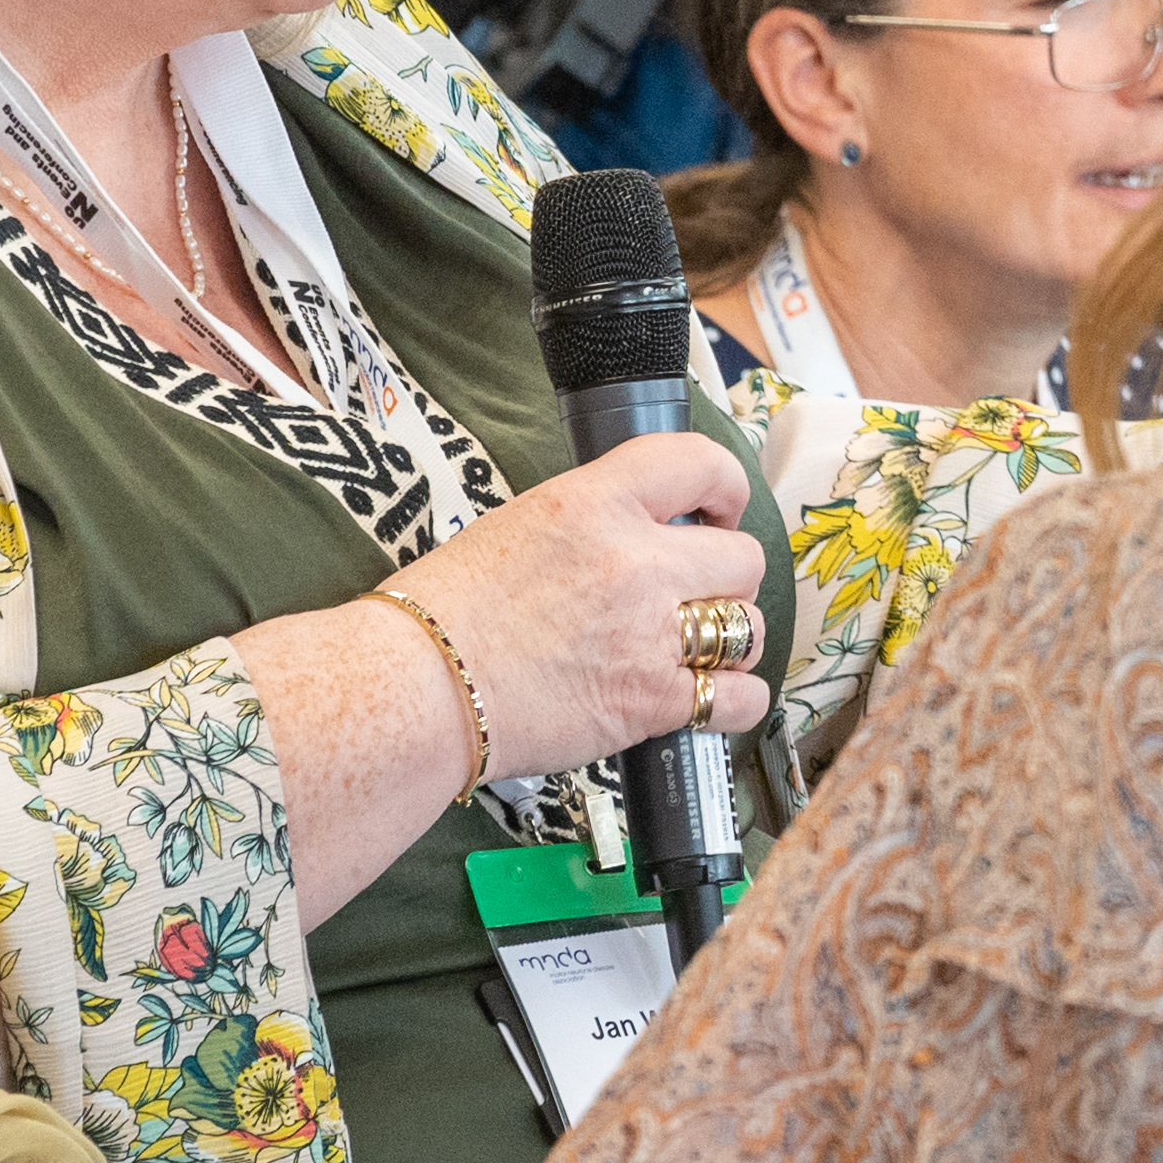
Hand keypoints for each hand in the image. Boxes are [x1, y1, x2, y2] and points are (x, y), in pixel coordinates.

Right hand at [369, 428, 759, 776]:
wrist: (415, 689)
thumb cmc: (447, 613)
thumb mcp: (520, 524)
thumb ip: (595, 520)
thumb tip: (642, 530)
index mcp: (594, 502)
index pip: (698, 461)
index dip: (725, 485)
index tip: (720, 508)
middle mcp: (633, 561)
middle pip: (741, 555)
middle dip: (725, 575)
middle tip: (696, 593)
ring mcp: (648, 633)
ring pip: (746, 625)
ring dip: (728, 639)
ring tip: (692, 649)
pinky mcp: (649, 701)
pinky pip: (737, 697)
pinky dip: (733, 701)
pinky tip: (707, 698)